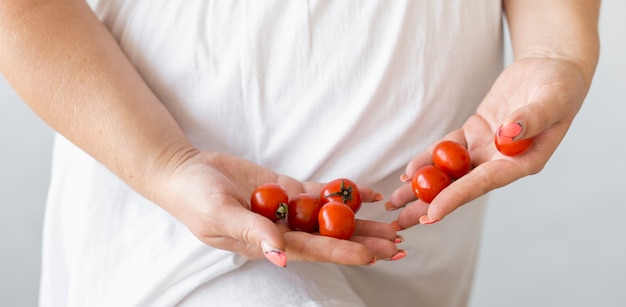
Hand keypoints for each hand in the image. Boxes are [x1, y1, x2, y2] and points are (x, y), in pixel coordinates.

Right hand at [149, 150, 400, 265]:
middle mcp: (282, 229)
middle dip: (364, 240)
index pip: (312, 250)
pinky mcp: (286, 188)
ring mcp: (286, 208)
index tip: (372, 255)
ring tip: (392, 223)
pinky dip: (342, 192)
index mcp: (267, 243)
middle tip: (398, 243)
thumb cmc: (194, 199)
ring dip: (360, 221)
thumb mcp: (219, 216)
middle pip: (330, 237)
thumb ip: (251, 234)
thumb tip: (280, 259)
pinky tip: (367, 194)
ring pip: (330, 216)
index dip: (342, 252)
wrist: (185, 172)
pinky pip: (319, 192)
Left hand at [386, 57, 591, 227]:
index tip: (431, 214)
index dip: (456, 198)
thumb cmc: (561, 86)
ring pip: (449, 172)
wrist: (552, 69)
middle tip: (400, 224)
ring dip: (422, 187)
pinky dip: (427, 160)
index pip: (484, 183)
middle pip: (460, 187)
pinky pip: (447, 149)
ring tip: (395, 203)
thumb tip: (507, 134)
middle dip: (430, 205)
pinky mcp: (475, 133)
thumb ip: (532, 118)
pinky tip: (408, 173)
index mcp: (523, 162)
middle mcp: (502, 162)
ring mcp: (486, 149)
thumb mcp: (553, 98)